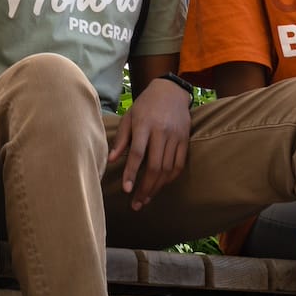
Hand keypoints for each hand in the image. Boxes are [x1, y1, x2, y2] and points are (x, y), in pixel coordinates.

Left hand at [108, 77, 191, 210]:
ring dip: (157, 187)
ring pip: (168, 168)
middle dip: (145, 187)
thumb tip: (110, 160)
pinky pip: (179, 164)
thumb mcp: (129, 117)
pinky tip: (160, 186)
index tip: (126, 190)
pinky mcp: (185, 140)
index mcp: (144, 124)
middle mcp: (161, 132)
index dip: (132, 173)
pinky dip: (170, 178)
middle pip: (155, 166)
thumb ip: (121, 139)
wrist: (170, 92)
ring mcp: (176, 137)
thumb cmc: (145, 105)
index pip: (137, 153)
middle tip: (136, 203)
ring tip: (145, 199)